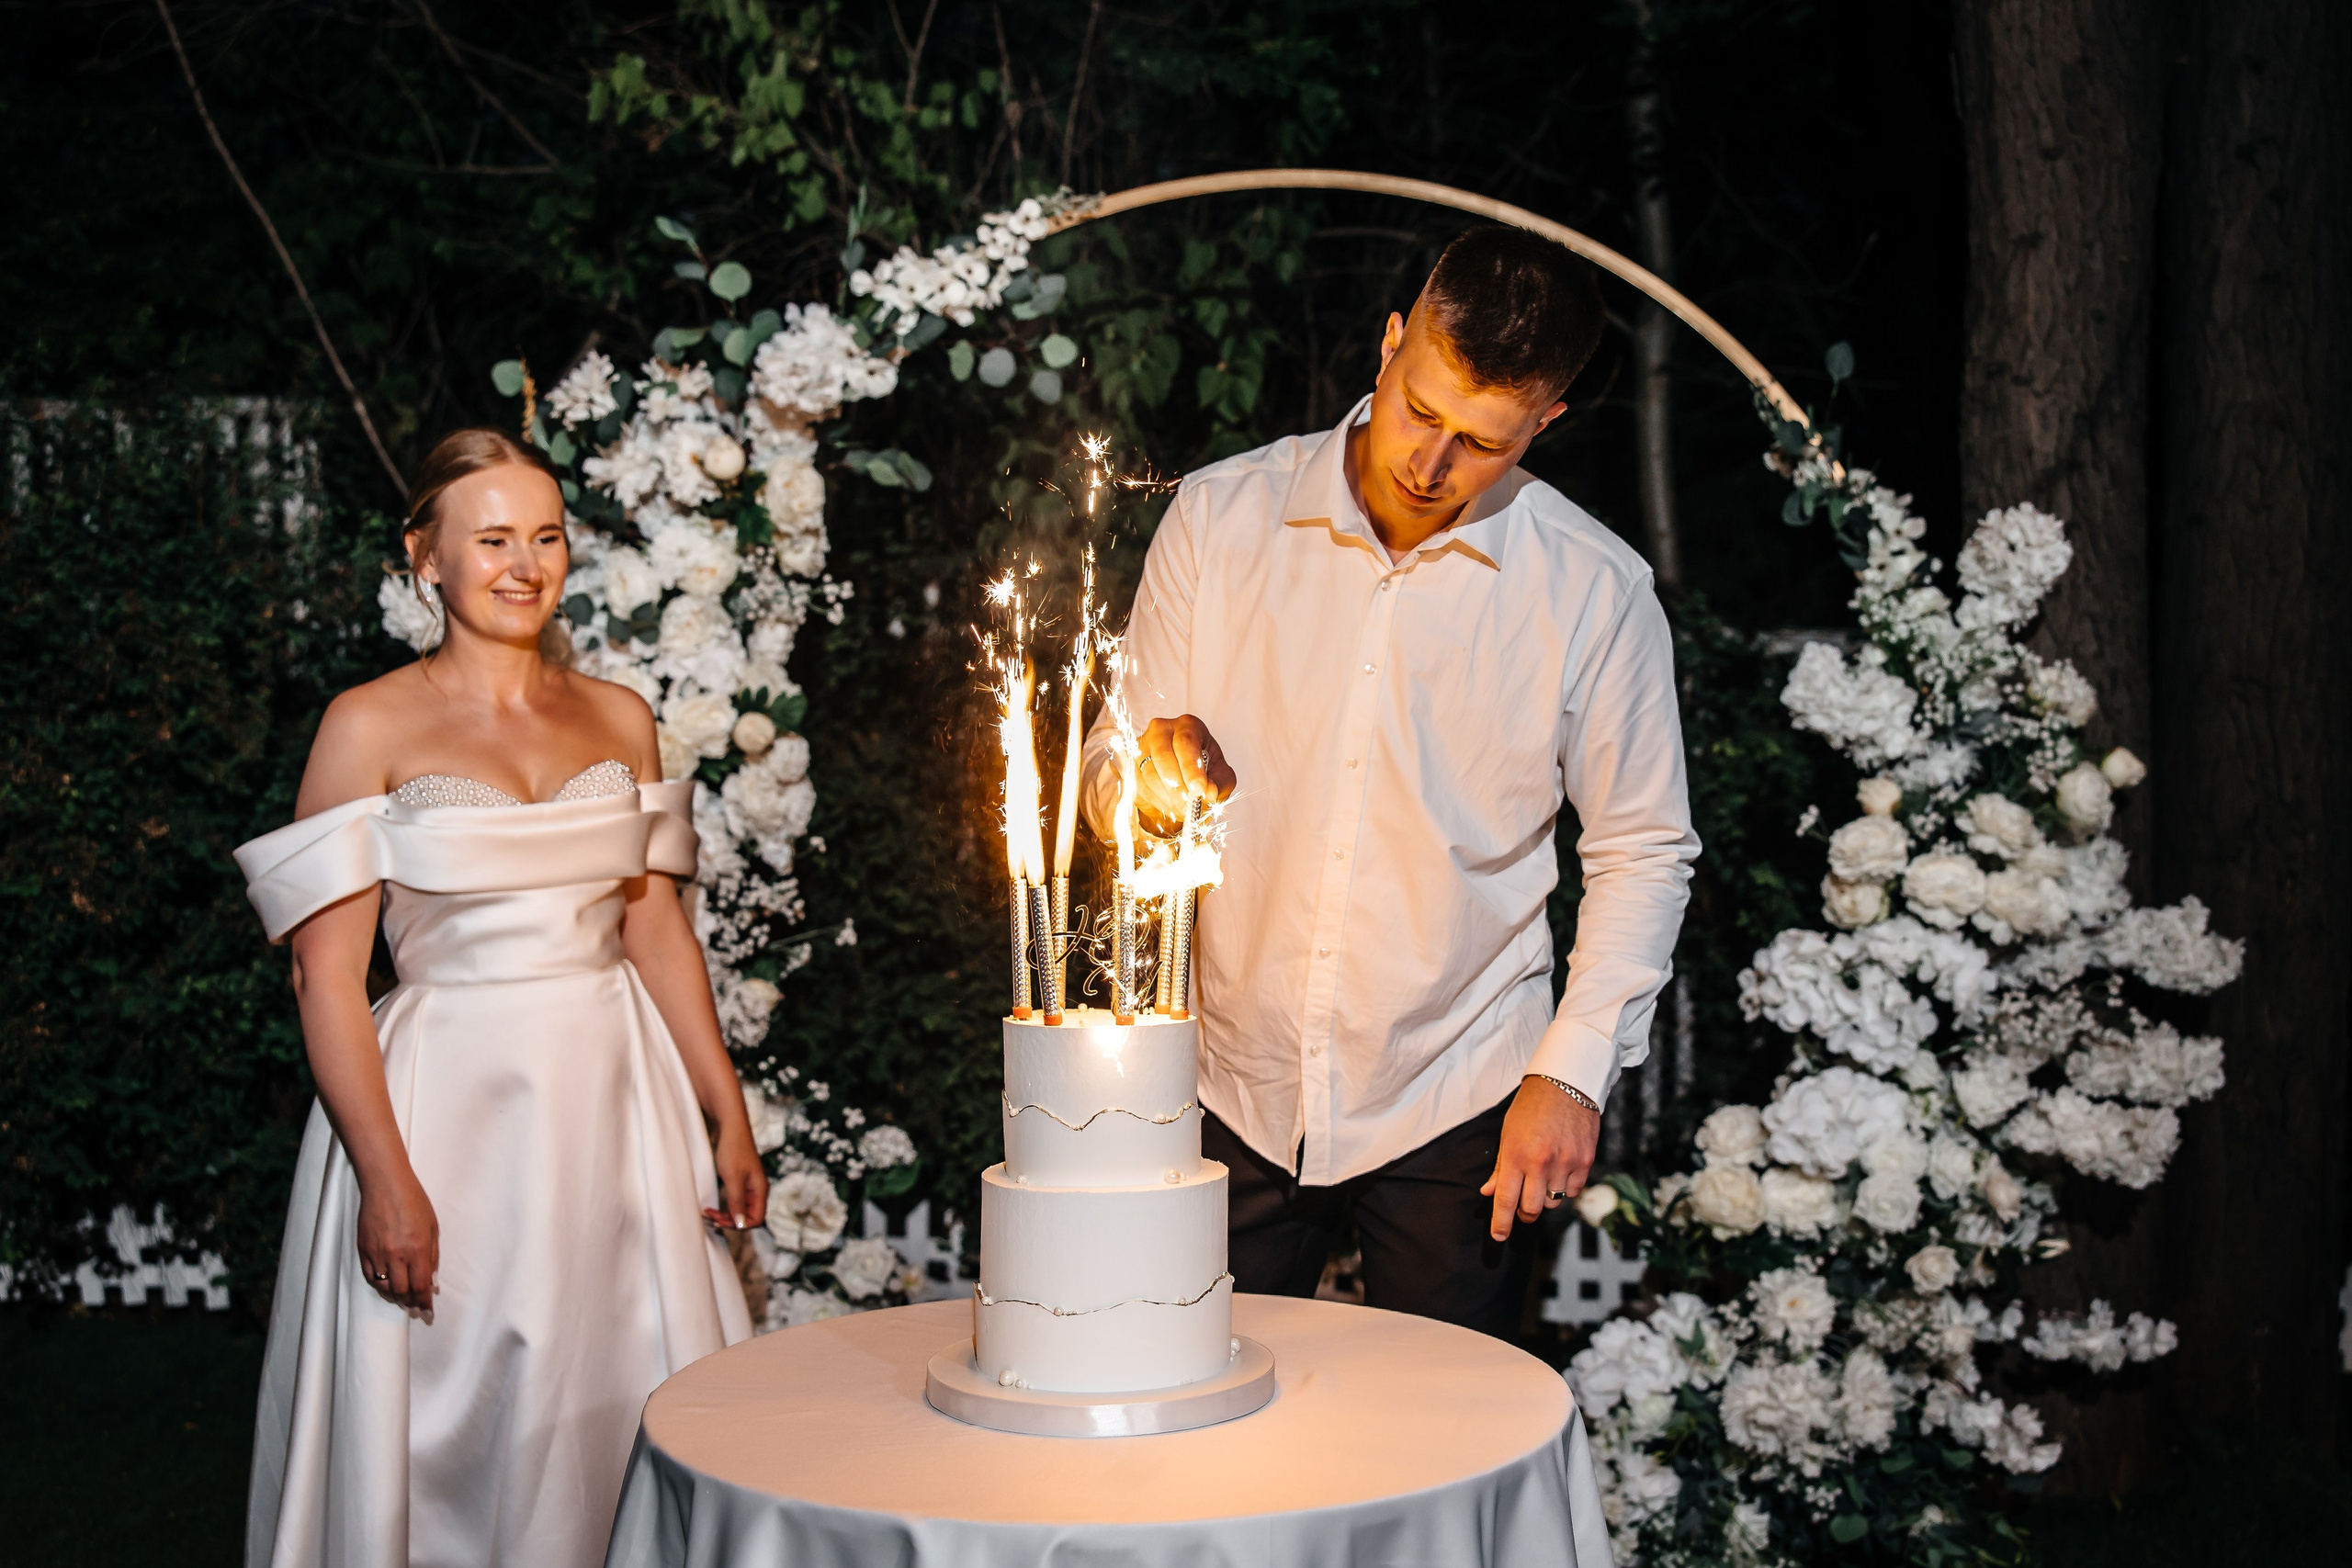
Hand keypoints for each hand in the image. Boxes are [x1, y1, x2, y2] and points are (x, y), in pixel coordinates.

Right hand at [356, 1170, 438, 1310]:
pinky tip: (386, 1287)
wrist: (385, 1184)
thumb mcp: (433, 1227)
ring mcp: (377, 1253)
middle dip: (410, 1304)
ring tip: (403, 1299)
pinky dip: (379, 1286)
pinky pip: (370, 1277)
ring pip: (384, 1288)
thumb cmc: (413, 1201)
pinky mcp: (363, 1250)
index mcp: (417, 1249)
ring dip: (395, 1297)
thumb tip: (432, 1281)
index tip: (428, 1313)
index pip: (420, 1287)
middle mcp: (396, 1255)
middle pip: (401, 1292)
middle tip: (416, 1309)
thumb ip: (433, 1257)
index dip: (424, 1303)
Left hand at [703, 1121, 768, 1231]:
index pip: (756, 1219)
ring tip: (709, 1213)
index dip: (739, 1225)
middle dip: (730, 1220)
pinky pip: (734, 1199)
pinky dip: (724, 1205)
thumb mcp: (733, 1178)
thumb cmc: (733, 1149)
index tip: (720, 1221)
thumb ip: (737, 1202)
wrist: (729, 1125)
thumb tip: (740, 1225)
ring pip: (739, 1208)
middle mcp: (756, 1189)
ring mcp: (748, 1184)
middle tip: (711, 1218)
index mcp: (760, 1189)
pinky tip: (713, 1205)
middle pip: (748, 1216)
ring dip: (726, 1214)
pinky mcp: (739, 1179)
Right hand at [1136, 715, 1234, 834]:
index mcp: (1188, 726)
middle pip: (1163, 755)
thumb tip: (1209, 793)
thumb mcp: (1221, 775)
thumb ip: (1219, 783)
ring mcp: (1143, 746)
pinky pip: (1140, 785)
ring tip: (1183, 810)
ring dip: (1167, 796)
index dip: (1191, 768)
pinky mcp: (1131, 764)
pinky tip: (1171, 807)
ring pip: (1149, 772)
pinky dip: (1157, 801)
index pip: (1186, 742)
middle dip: (1177, 785)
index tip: (1199, 789)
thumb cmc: (1204, 770)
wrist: (1184, 778)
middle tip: (1188, 805)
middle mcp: (1162, 730)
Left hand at [1479, 1075, 1600, 1241]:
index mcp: (1516, 1156)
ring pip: (1553, 1202)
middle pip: (1532, 1209)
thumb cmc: (1531, 1107)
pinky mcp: (1585, 1162)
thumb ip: (1501, 1167)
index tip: (1499, 1236)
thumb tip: (1489, 1192)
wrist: (1566, 1084)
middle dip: (1525, 1214)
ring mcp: (1565, 1164)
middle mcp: (1540, 1164)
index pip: (1506, 1200)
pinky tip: (1560, 1172)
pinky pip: (1573, 1191)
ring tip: (1543, 1180)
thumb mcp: (1508, 1134)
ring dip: (1545, 1198)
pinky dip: (1565, 1189)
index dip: (1501, 1223)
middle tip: (1523, 1209)